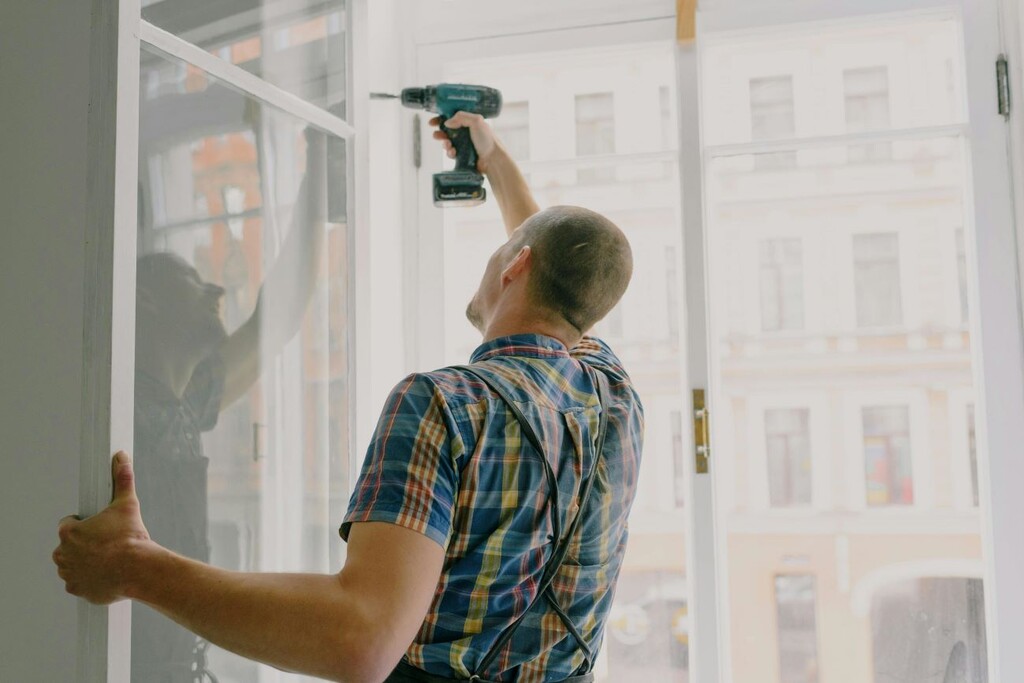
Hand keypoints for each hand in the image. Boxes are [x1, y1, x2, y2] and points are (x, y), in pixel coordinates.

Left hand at [53, 451, 152, 604]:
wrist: (139, 568)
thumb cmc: (131, 538)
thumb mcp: (127, 504)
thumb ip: (122, 480)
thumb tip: (122, 458)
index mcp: (69, 533)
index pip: (68, 524)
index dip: (85, 524)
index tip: (98, 527)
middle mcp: (63, 554)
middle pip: (69, 545)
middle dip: (84, 543)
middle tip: (106, 542)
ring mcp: (69, 574)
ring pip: (73, 564)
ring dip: (84, 561)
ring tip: (108, 557)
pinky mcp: (78, 589)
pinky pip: (79, 583)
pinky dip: (89, 579)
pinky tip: (105, 573)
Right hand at [430, 111, 502, 173]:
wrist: (492, 159)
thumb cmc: (487, 139)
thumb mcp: (476, 121)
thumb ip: (461, 117)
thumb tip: (447, 123)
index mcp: (470, 122)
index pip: (453, 118)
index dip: (441, 119)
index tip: (433, 122)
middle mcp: (466, 133)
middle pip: (447, 131)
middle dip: (440, 133)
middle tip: (436, 135)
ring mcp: (464, 144)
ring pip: (448, 142)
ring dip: (445, 144)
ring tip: (448, 145)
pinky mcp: (462, 155)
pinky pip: (451, 153)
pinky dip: (450, 153)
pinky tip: (453, 153)